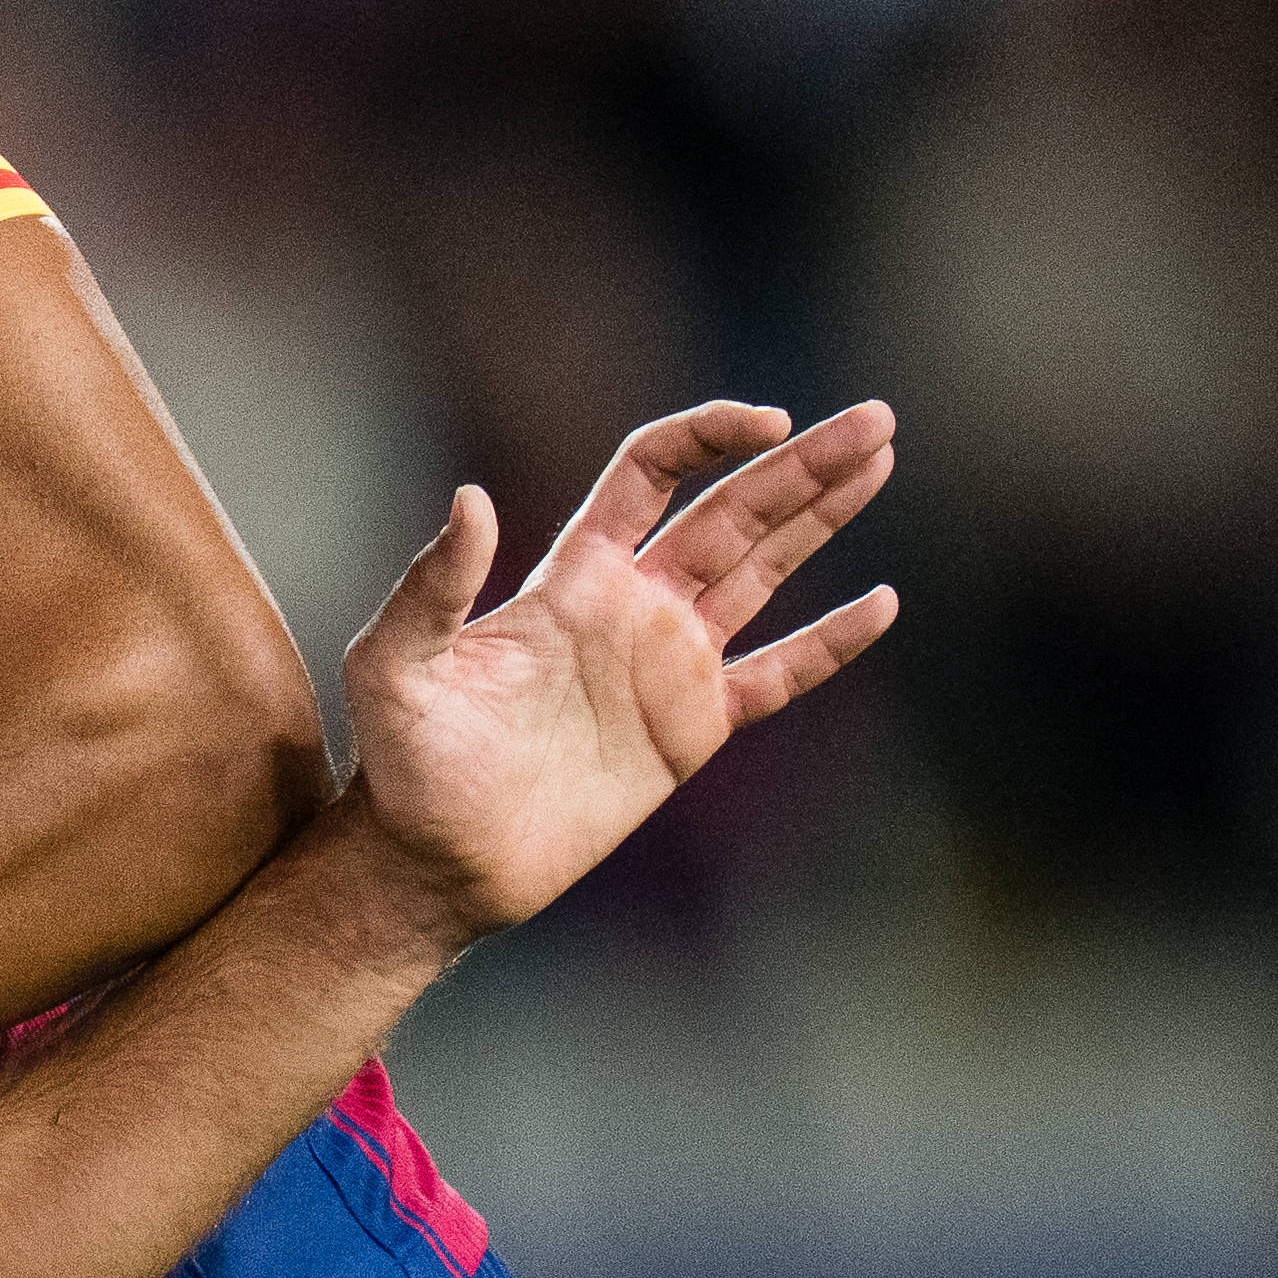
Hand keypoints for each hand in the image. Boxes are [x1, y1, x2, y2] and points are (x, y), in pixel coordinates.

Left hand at [329, 397, 900, 930]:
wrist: (439, 859)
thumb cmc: (405, 761)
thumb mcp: (396, 663)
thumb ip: (433, 583)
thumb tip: (469, 497)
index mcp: (572, 574)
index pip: (654, 472)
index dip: (709, 436)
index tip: (768, 418)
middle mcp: (631, 604)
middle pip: (733, 511)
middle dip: (803, 464)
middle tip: (876, 419)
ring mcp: (667, 664)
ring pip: (765, 573)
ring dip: (823, 517)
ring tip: (881, 458)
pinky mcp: (692, 729)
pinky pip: (776, 676)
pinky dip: (829, 645)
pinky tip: (882, 603)